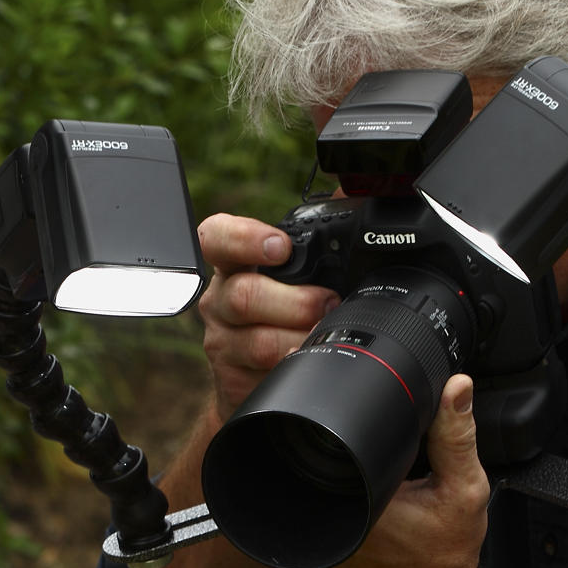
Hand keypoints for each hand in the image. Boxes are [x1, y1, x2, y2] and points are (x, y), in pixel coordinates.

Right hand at [196, 213, 339, 417]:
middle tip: (328, 303)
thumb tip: (350, 190)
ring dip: (300, 337)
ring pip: (258, 339)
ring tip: (322, 333)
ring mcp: (222, 338)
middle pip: (245, 295)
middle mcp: (220, 298)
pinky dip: (293, 366)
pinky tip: (305, 360)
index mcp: (234, 263)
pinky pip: (264, 373)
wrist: (261, 374)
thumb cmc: (286, 314)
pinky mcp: (229, 376)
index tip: (281, 247)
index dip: (245, 239)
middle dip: (297, 302)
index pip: (217, 238)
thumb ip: (314, 240)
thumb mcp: (296, 274)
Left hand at [321, 373, 491, 567]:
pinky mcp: (314, 551)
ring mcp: (312, 537)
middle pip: (318, 455)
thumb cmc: (448, 560)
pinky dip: (335, 495)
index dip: (350, 416)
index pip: (334, 436)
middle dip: (343, 442)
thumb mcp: (464, 491)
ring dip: (334, 469)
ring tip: (372, 480)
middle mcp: (323, 518)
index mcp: (355, 498)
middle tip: (383, 461)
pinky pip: (315, 506)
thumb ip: (457, 436)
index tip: (377, 427)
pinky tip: (364, 502)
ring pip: (311, 480)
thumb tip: (456, 386)